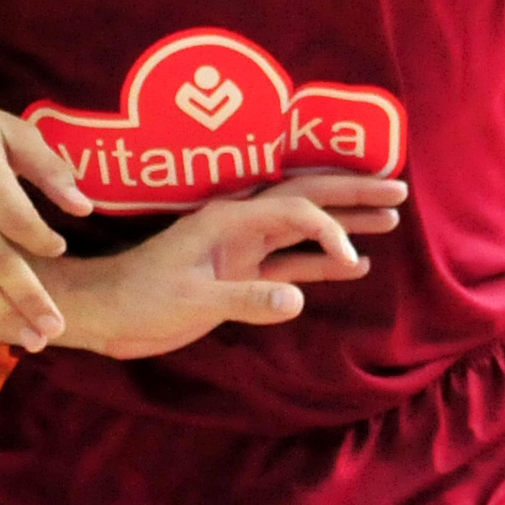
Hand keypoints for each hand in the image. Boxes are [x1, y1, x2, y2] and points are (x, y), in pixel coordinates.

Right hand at [0, 72, 91, 347]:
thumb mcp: (12, 130)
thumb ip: (49, 168)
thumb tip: (85, 209)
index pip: (14, 216)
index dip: (41, 240)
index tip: (61, 249)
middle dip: (27, 298)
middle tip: (56, 328)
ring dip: (2, 313)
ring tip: (33, 338)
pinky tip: (0, 313)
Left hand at [54, 175, 404, 361]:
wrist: (105, 314)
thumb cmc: (138, 300)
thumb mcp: (189, 300)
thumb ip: (244, 298)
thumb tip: (298, 297)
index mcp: (228, 220)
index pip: (294, 210)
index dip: (330, 227)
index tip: (352, 258)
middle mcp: (240, 226)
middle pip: (307, 201)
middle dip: (352, 194)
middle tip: (399, 190)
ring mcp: (242, 249)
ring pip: (304, 229)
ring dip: (345, 224)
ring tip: (390, 219)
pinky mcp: (240, 274)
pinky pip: (291, 261)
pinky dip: (322, 261)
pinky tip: (355, 266)